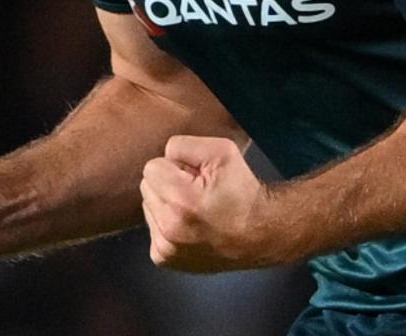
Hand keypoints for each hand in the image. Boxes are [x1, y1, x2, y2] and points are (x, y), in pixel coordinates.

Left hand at [140, 135, 274, 272]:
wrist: (258, 234)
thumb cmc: (242, 191)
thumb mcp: (221, 151)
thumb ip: (183, 145)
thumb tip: (164, 157)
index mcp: (182, 201)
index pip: (151, 167)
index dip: (175, 166)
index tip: (195, 175)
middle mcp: (169, 229)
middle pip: (147, 186)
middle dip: (168, 182)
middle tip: (196, 191)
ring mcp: (165, 249)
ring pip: (148, 205)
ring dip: (166, 202)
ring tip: (193, 208)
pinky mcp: (164, 259)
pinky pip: (152, 225)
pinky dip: (166, 221)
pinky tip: (189, 224)